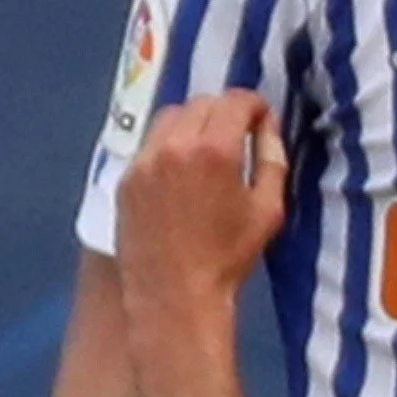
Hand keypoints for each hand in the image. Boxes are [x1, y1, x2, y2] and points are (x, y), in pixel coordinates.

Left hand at [115, 92, 290, 314]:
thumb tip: (268, 125)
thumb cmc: (228, 257)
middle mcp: (174, 145)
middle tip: (236, 136)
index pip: (235, 100)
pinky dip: (167, 146)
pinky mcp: (124, 178)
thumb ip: (272, 158)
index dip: (254, 106)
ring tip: (205, 150)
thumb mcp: (268, 208)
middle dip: (224, 112)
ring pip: (170, 117)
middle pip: (201, 103)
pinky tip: (178, 170)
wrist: (173, 296)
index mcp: (214, 149)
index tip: (261, 120)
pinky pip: (149, 145)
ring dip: (193, 123)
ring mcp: (143, 161)